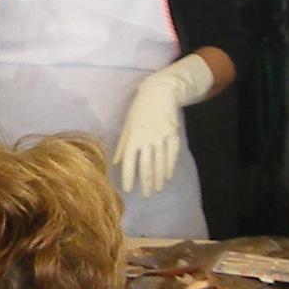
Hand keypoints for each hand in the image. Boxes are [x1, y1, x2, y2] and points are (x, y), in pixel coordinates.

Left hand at [113, 54, 211, 195]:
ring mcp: (161, 137)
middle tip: (146, 196)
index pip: (129, 162)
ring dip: (159, 178)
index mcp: (133, 137)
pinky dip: (170, 166)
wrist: (159, 93)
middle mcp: (147, 139)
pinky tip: (168, 176)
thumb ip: (122, 146)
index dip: (128, 177)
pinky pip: (172, 154)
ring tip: (157, 189)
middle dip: (146, 182)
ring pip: (161, 162)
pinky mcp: (173, 134)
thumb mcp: (127, 126)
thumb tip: (115, 163)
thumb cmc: (139, 110)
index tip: (128, 190)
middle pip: (147, 166)